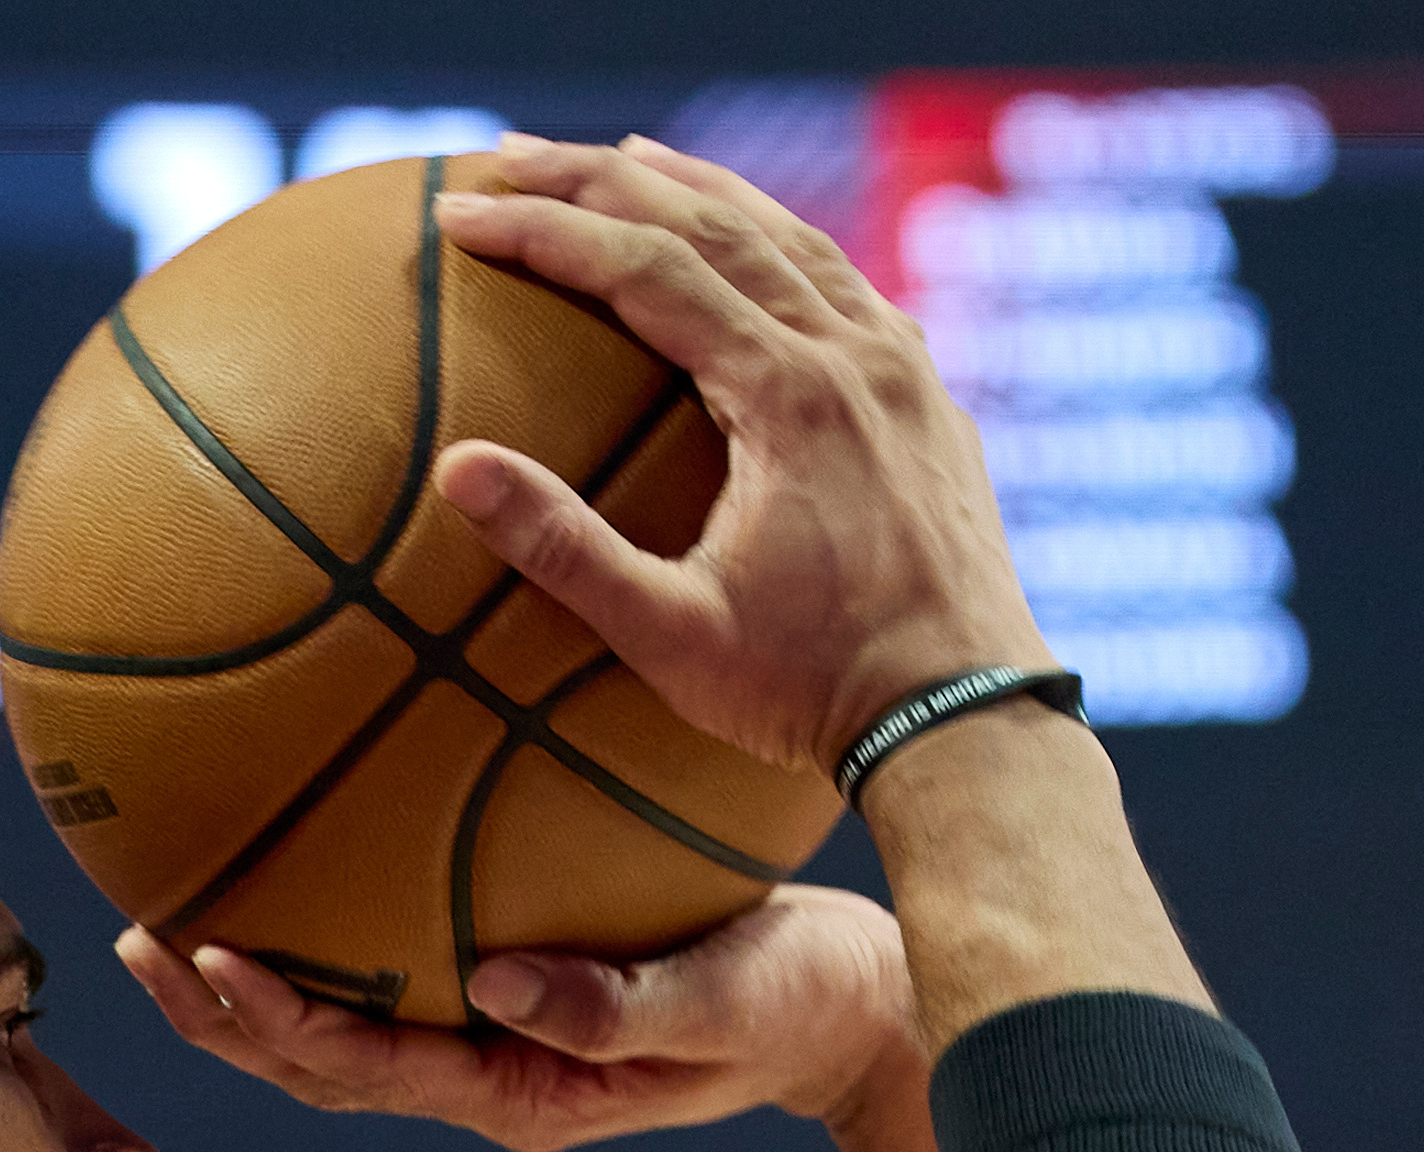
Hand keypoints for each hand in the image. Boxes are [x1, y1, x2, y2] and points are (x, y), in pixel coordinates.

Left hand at [119, 885, 915, 1151]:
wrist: (847, 1006)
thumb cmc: (802, 997)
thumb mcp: (729, 1002)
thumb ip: (617, 1009)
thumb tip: (493, 983)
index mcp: (529, 1095)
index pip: (375, 1068)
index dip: (282, 1022)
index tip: (211, 958)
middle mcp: (493, 1083)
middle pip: (324, 1066)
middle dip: (223, 1018)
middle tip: (134, 944)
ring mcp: (498, 1049)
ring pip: (343, 1034)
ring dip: (248, 993)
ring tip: (160, 928)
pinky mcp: (513, 1004)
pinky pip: (395, 980)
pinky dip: (324, 942)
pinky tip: (286, 873)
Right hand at [426, 138, 1049, 776]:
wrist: (965, 724)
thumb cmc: (815, 695)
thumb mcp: (671, 636)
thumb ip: (564, 548)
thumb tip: (457, 468)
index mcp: (789, 396)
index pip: (644, 268)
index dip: (544, 230)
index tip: (461, 214)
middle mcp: (854, 355)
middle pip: (712, 223)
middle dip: (600, 178)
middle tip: (510, 154)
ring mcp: (903, 369)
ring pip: (789, 236)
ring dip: (697, 187)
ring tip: (622, 157)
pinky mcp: (929, 400)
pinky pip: (847, 283)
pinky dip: (780, 241)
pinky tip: (754, 241)